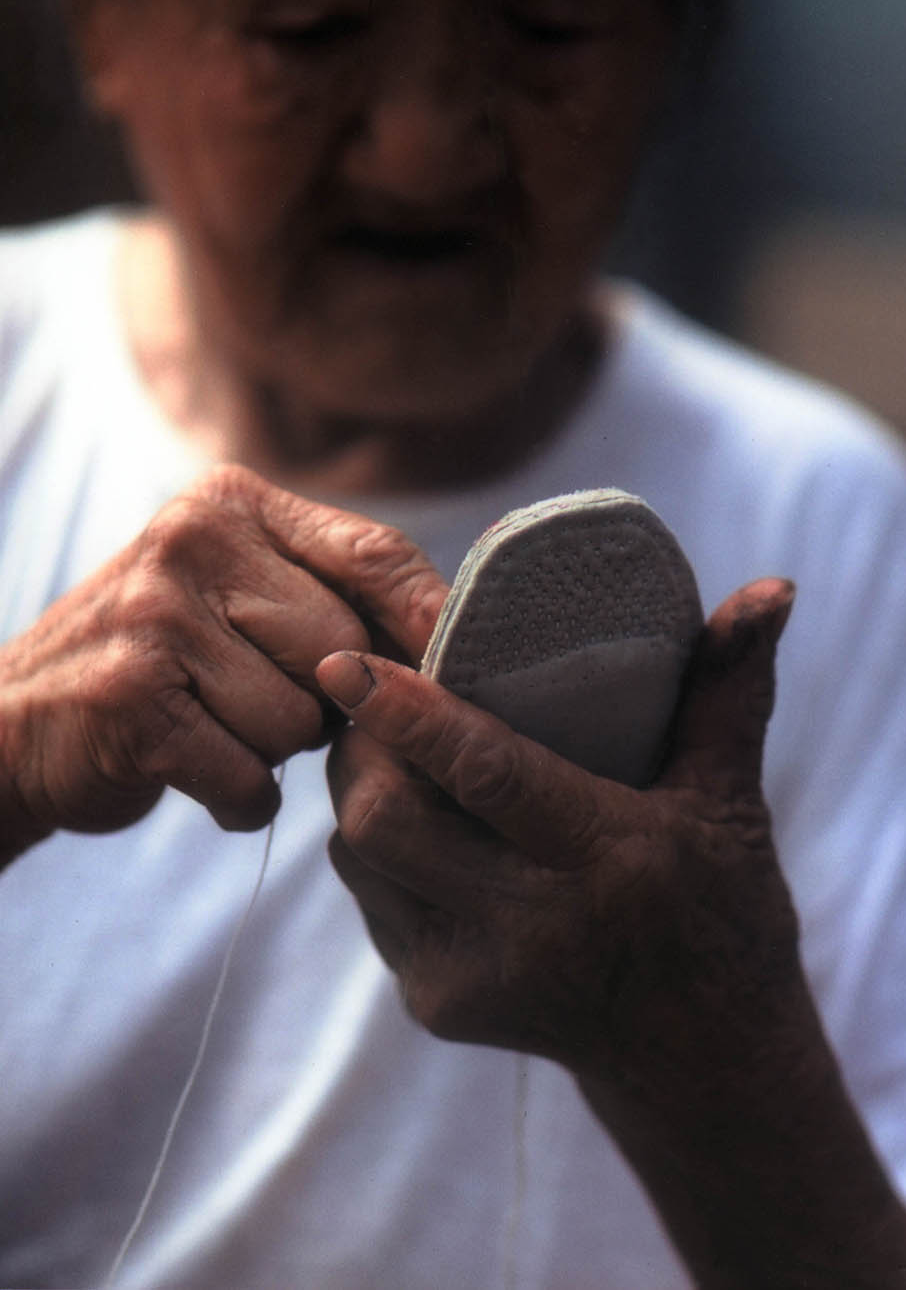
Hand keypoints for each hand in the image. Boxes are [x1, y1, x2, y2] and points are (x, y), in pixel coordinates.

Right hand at [0, 465, 446, 856]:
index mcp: (232, 503)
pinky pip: (248, 774)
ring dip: (272, 751)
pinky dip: (236, 797)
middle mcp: (193, 541)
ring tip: (214, 728)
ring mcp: (157, 616)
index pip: (373, 551)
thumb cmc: (160, 661)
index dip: (428, 616)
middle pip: (346, 648)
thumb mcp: (232, 591)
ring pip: (299, 719)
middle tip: (262, 701)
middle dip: (326, 699)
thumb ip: (326, 593)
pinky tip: (195, 773)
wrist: (13, 725)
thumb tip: (452, 636)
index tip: (464, 667)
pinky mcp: (133, 698)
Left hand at [321, 577, 800, 1081]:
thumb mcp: (733, 797)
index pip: (485, 776)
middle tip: (373, 690)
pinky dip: (378, 844)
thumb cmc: (721, 908)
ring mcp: (470, 977)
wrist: (699, 1058)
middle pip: (387, 821)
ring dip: (362, 789)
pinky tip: (414, 816)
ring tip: (387, 743)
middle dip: (363, 745)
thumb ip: (731, 686)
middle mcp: (528, 927)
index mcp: (606, 860)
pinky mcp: (435, 1003)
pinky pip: (371, 898)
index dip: (408, 714)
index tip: (346, 658)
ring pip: (361, 858)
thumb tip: (772, 586)